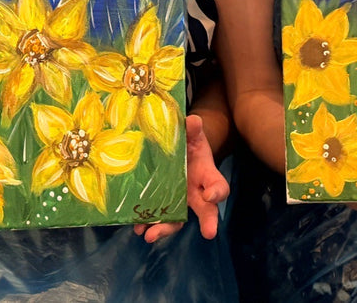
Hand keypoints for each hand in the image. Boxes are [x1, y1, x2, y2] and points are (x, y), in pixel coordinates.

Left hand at [134, 114, 229, 243]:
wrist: (178, 152)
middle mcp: (197, 193)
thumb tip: (192, 120)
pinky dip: (149, 224)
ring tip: (150, 235)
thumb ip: (192, 129)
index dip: (217, 192)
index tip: (210, 196)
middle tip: (209, 233)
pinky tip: (137, 227)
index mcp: (207, 175)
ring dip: (166, 229)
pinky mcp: (163, 206)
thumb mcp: (192, 134)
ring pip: (178, 220)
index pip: (219, 186)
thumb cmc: (189, 144)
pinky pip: (159, 219)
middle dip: (208, 221)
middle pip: (207, 210)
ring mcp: (180, 202)